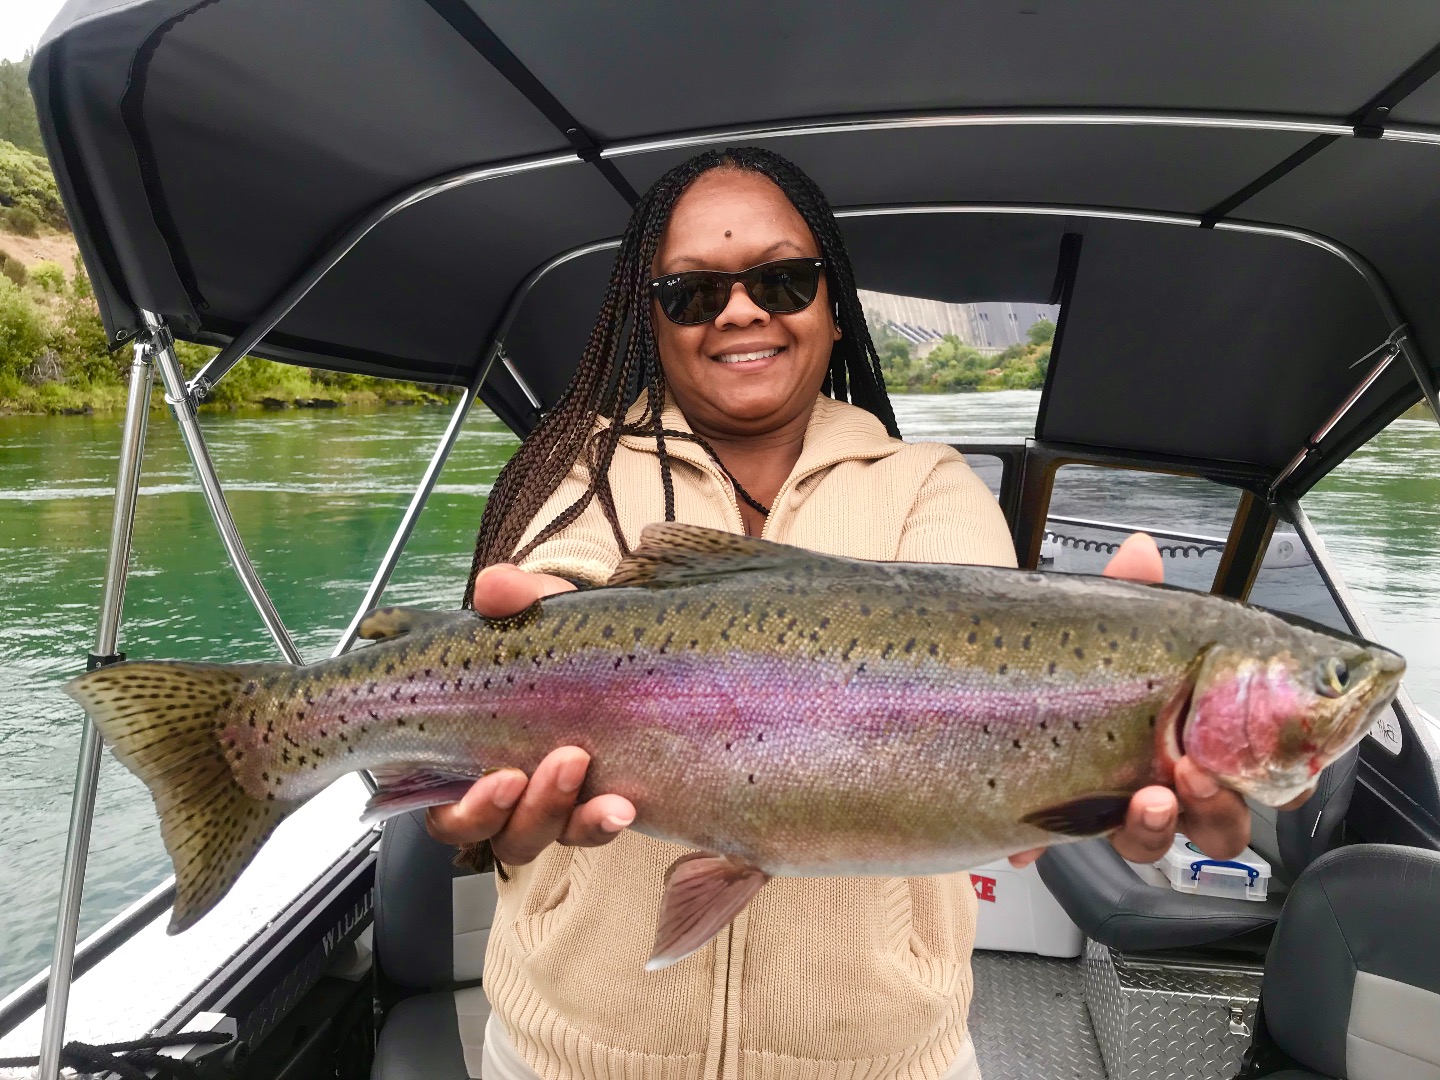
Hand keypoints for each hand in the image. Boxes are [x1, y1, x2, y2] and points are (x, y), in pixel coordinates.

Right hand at [424, 564, 636, 863]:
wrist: (619, 649)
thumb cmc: (559, 640)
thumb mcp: (540, 615)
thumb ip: (516, 599)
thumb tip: (494, 586)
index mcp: (461, 745)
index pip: (439, 797)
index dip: (466, 804)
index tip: (503, 777)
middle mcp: (493, 786)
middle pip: (478, 828)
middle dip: (507, 809)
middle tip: (541, 768)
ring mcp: (537, 803)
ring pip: (525, 837)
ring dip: (553, 812)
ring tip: (580, 766)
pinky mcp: (582, 808)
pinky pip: (582, 832)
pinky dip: (598, 823)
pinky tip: (620, 807)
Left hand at [1007, 533, 1271, 868]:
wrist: (968, 676)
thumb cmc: (1053, 655)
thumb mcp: (1096, 622)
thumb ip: (1126, 591)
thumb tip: (1141, 552)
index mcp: (1183, 731)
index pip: (1247, 770)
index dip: (1272, 783)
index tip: (1275, 777)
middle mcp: (1151, 773)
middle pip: (1212, 821)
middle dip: (1218, 810)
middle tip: (1198, 777)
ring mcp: (1099, 802)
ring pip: (1145, 841)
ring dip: (1151, 829)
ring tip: (1143, 798)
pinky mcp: (1041, 819)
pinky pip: (1047, 848)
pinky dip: (1040, 843)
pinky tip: (1029, 831)